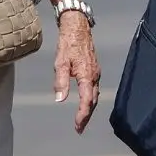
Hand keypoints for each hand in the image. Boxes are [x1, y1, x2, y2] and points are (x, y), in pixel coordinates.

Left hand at [53, 11, 100, 133]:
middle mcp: (94, 76)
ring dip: (89, 108)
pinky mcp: (94, 69)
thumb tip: (60, 99)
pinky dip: (90, 99)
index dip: (82, 115)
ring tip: (82, 119)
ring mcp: (96, 72)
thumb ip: (61, 81)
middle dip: (87, 116)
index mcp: (87, 76)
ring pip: (95, 95)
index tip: (77, 126)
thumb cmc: (68, 43)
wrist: (77, 27)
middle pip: (93, 101)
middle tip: (79, 128)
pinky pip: (94, 88)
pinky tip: (85, 101)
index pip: (87, 101)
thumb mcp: (61, 62)